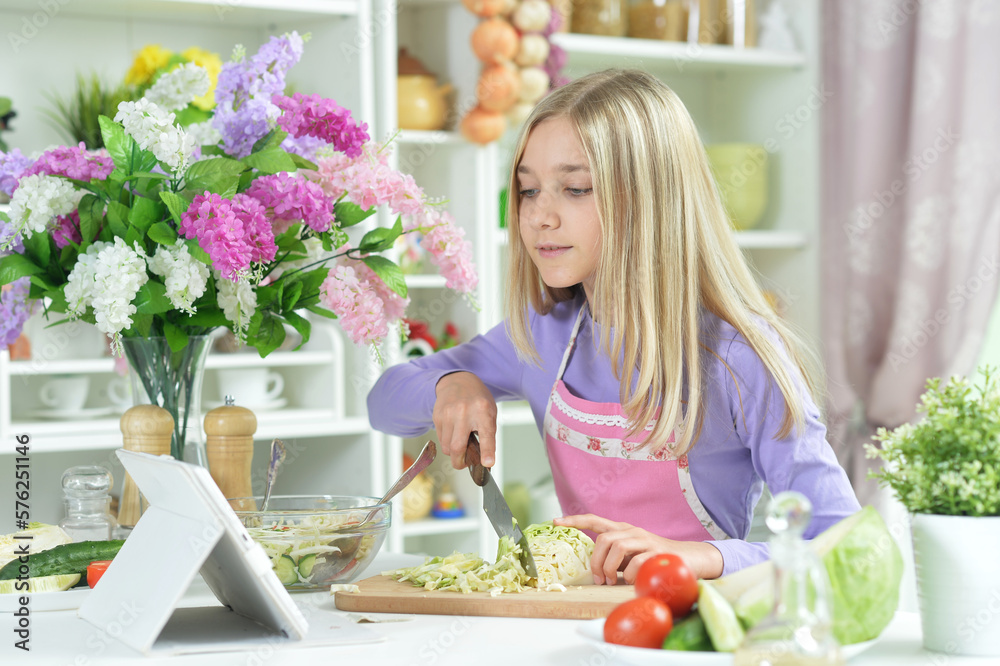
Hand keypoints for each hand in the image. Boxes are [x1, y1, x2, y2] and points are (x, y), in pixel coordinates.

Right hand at [433, 372, 497, 469]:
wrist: (458, 381)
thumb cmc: (477, 400)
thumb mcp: (490, 412)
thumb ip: (488, 434)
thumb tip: (485, 461)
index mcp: (483, 411)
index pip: (486, 435)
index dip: (487, 451)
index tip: (487, 463)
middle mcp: (464, 412)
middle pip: (457, 447)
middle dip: (460, 463)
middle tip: (464, 465)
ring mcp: (448, 414)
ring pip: (446, 447)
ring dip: (453, 452)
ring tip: (460, 443)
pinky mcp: (437, 416)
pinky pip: (440, 439)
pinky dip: (447, 441)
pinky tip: (453, 432)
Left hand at [554, 514, 724, 582]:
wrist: (692, 560)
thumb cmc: (656, 561)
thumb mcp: (632, 558)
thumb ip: (615, 560)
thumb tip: (594, 574)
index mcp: (624, 531)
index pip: (595, 520)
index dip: (575, 520)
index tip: (556, 522)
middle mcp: (633, 531)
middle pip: (604, 538)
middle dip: (596, 561)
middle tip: (598, 579)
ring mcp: (646, 540)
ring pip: (617, 546)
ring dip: (610, 567)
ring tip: (611, 582)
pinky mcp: (658, 552)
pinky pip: (636, 562)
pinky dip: (629, 575)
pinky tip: (631, 582)